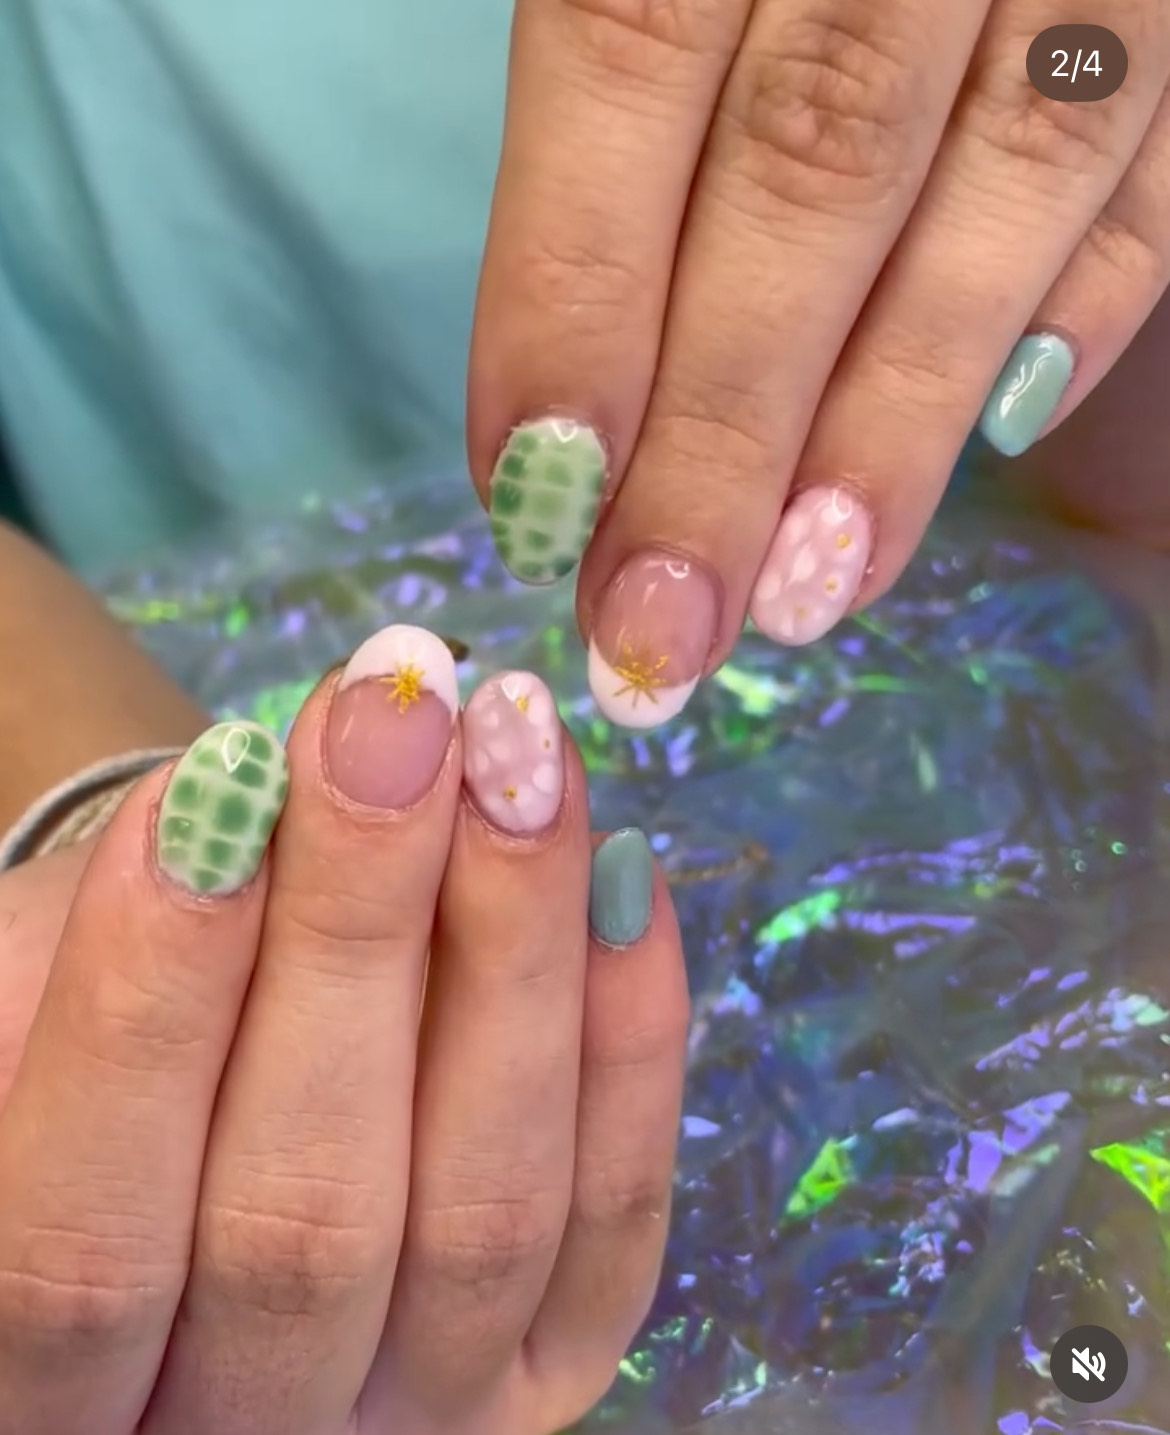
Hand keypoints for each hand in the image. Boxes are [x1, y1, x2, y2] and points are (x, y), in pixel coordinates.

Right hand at [0, 624, 687, 1434]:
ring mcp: (421, 1414)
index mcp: (49, 1392)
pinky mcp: (554, 1365)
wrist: (211, 1101)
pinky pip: (614, 1224)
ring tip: (517, 754)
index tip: (215, 779)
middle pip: (306, 1224)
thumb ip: (120, 947)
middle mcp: (242, 1433)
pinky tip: (624, 875)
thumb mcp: (46, 994)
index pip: (82, 1241)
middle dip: (357, 937)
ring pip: (486, 1213)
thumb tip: (242, 800)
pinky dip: (629, 1045)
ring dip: (514, 955)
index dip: (148, 1007)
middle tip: (398, 721)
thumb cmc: (89, 1034)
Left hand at [469, 0, 1168, 726]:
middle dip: (725, 430)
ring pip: (1003, 175)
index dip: (577, 297)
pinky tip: (1004, 438)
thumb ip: (611, 97)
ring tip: (807, 597)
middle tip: (658, 633)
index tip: (532, 506)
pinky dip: (1086, 301)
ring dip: (898, 415)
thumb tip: (561, 419)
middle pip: (811, 166)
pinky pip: (1157, 161)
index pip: (627, 57)